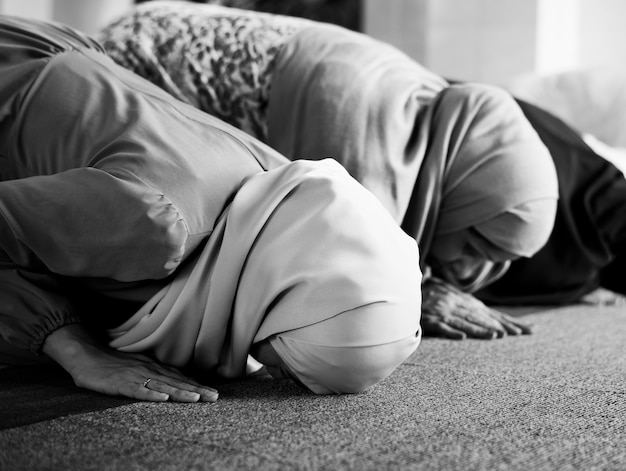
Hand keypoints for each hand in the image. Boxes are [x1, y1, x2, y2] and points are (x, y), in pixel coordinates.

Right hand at [43, 324, 218, 402]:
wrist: (86, 353)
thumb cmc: (113, 362)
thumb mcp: (138, 365)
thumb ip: (156, 373)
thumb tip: (175, 381)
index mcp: (154, 366)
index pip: (180, 377)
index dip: (197, 385)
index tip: (214, 393)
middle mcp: (148, 370)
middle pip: (176, 381)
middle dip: (197, 390)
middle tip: (214, 397)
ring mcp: (135, 376)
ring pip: (162, 385)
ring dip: (180, 392)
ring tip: (196, 399)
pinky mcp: (120, 383)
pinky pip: (137, 390)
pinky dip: (151, 394)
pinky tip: (162, 398)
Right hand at [421, 276, 532, 339]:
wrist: (402, 291)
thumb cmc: (424, 293)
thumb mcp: (444, 291)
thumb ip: (460, 300)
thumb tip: (481, 309)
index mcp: (460, 298)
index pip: (487, 311)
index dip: (506, 319)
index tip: (524, 329)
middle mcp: (454, 304)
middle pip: (481, 316)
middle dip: (501, 324)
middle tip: (520, 333)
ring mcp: (441, 312)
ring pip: (464, 322)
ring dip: (480, 329)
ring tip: (497, 336)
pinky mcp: (428, 320)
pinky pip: (440, 327)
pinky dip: (451, 331)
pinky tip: (462, 337)